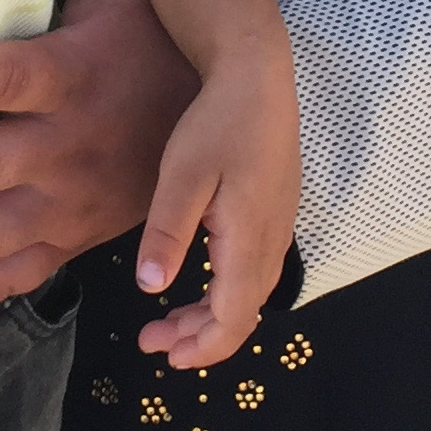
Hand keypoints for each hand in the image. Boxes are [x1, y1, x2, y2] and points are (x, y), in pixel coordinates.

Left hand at [132, 50, 302, 370]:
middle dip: (201, 337)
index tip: (167, 356)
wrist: (258, 75)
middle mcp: (273, 238)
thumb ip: (167, 234)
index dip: (203, 347)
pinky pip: (256, 267)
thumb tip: (151, 288)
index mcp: (249, 239)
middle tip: (155, 342)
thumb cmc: (219, 120)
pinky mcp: (276, 208)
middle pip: (244, 311)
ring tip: (171, 320)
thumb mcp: (183, 176)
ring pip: (251, 290)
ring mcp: (279, 223)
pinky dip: (226, 288)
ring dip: (213, 314)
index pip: (233, 317)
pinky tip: (199, 278)